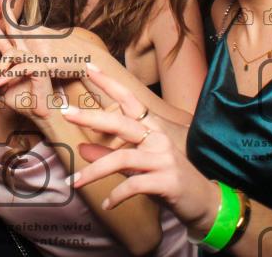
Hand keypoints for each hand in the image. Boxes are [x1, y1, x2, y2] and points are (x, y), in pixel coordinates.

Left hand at [0, 6, 66, 120]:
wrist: (40, 113)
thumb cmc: (23, 101)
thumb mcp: (3, 90)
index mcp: (17, 56)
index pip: (4, 37)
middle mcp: (26, 53)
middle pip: (10, 32)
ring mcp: (34, 58)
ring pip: (12, 54)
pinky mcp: (40, 67)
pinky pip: (20, 67)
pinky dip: (8, 76)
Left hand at [62, 64, 216, 236]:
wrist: (205, 202)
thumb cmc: (168, 179)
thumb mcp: (137, 166)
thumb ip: (110, 156)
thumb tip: (81, 149)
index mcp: (152, 129)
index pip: (129, 100)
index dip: (109, 83)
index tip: (88, 67)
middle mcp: (158, 139)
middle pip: (121, 122)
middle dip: (92, 117)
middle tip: (67, 113)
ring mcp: (164, 159)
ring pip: (123, 158)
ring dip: (95, 171)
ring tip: (74, 182)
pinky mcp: (168, 181)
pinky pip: (134, 185)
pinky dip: (117, 196)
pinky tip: (108, 204)